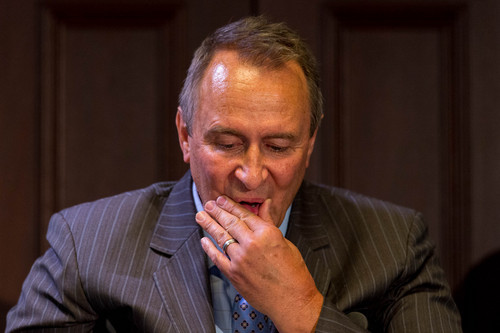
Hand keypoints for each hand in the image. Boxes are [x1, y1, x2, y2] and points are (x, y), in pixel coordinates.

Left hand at [195, 196, 323, 332]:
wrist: (292, 300)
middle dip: (217, 211)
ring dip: (209, 225)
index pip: (244, 214)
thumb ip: (270, 223)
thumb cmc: (293, 272)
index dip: (230, 206)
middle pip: (230, 223)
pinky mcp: (234, 274)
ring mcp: (240, 259)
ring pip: (221, 237)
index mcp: (267, 233)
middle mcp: (252, 243)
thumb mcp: (284, 242)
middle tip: (208, 204)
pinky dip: (209, 248)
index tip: (222, 199)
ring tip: (200, 216)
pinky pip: (217, 257)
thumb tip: (265, 205)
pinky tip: (204, 240)